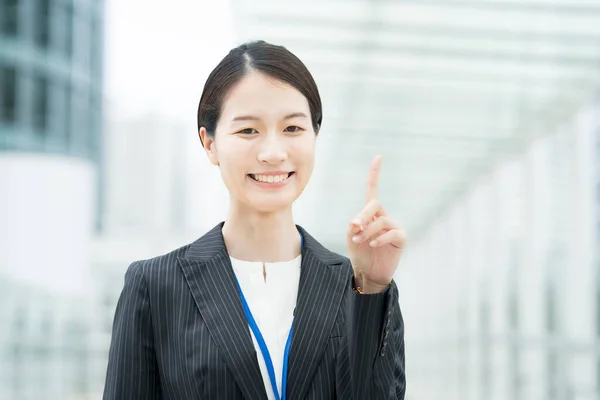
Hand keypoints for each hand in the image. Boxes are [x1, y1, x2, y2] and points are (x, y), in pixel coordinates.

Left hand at [346, 156, 405, 293]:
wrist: (369, 273)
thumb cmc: (360, 253)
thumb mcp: (351, 238)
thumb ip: (353, 227)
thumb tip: (357, 221)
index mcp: (371, 213)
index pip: (373, 190)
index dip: (375, 174)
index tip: (378, 157)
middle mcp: (383, 216)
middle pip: (375, 204)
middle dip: (363, 214)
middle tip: (354, 226)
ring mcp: (393, 226)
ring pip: (381, 220)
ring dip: (368, 230)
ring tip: (359, 240)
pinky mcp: (400, 238)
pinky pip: (392, 232)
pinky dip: (380, 237)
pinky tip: (372, 244)